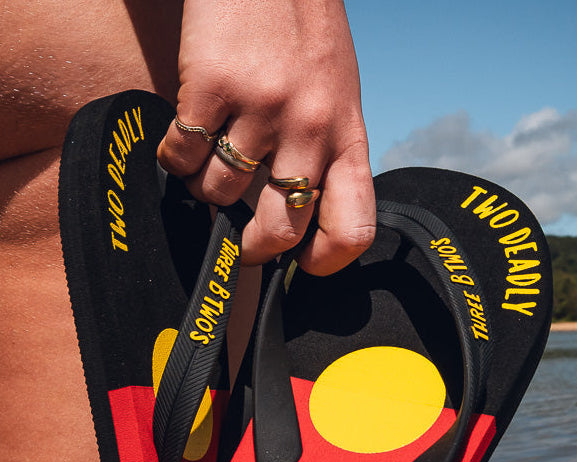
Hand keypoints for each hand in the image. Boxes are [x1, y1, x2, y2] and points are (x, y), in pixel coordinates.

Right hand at [157, 0, 375, 274]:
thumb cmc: (304, 36)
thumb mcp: (337, 98)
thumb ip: (324, 153)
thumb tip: (298, 217)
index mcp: (347, 137)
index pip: (353, 228)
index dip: (326, 261)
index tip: (303, 261)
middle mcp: (312, 129)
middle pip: (281, 230)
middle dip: (254, 249)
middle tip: (241, 243)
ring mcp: (263, 109)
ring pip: (219, 194)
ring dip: (205, 188)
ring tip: (210, 160)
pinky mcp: (213, 86)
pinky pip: (182, 156)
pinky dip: (175, 157)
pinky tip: (184, 136)